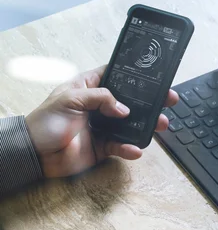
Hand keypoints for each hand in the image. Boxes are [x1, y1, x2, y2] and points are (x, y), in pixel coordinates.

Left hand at [25, 66, 178, 177]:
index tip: (154, 77)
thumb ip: (99, 98)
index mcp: (88, 88)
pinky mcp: (104, 146)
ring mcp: (103, 127)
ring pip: (131, 124)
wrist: (36, 154)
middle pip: (130, 101)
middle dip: (150, 101)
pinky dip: (130, 148)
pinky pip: (122, 146)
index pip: (114, 76)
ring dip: (147, 125)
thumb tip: (124, 109)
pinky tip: (136, 149)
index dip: (134, 75)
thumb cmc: (47, 121)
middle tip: (169, 100)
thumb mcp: (70, 99)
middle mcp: (99, 106)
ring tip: (161, 125)